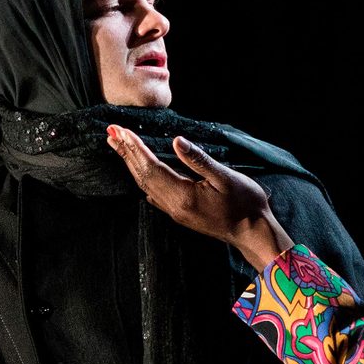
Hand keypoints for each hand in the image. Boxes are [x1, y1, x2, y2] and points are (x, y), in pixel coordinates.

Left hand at [106, 126, 294, 271]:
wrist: (253, 233)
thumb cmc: (245, 204)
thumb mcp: (225, 177)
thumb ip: (199, 160)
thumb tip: (177, 142)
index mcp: (183, 195)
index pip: (151, 167)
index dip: (135, 148)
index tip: (121, 131)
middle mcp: (174, 206)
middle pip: (143, 176)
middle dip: (126, 153)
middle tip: (111, 133)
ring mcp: (176, 212)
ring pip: (146, 185)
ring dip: (132, 164)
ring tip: (120, 147)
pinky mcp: (181, 214)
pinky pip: (155, 194)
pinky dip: (144, 177)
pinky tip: (142, 173)